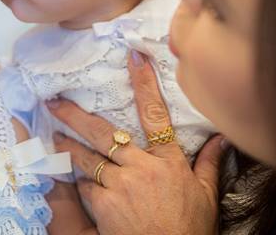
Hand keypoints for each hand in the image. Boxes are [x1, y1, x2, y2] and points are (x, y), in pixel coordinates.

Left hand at [48, 51, 226, 234]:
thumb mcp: (206, 196)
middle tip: (56, 103)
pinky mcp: (104, 205)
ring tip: (55, 136)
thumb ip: (208, 164)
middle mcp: (142, 167)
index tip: (134, 58)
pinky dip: (80, 181)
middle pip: (105, 133)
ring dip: (70, 147)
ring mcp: (121, 185)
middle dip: (77, 116)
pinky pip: (86, 186)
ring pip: (88, 158)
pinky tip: (71, 177)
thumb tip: (220, 138)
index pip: (155, 114)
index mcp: (168, 161)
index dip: (144, 83)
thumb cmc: (189, 230)